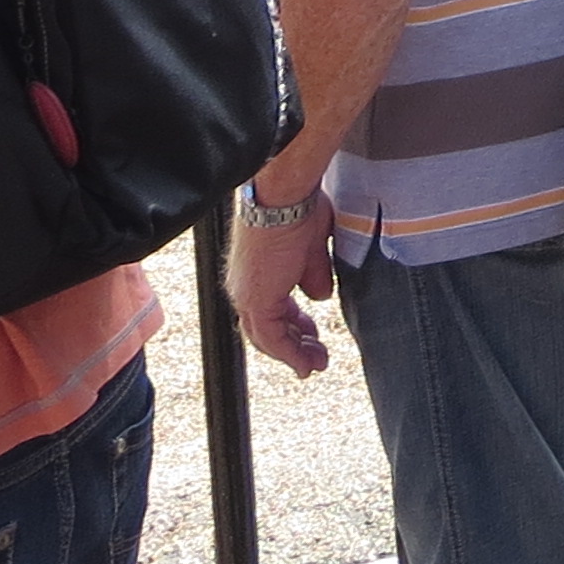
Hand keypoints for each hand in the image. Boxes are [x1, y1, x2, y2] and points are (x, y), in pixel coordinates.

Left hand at [227, 207, 337, 376]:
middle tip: (316, 358)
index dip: (294, 328)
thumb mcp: (312, 250)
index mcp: (255, 276)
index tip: (312, 338)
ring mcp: (248, 296)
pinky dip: (289, 353)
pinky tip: (305, 362)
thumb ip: (314, 276)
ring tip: (315, 364)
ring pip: (267, 338)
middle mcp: (245, 289)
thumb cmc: (297, 210)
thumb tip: (319, 296)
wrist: (283, 199)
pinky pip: (273, 337)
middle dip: (295, 346)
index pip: (271, 312)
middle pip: (267, 331)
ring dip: (294, 353)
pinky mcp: (257, 300)